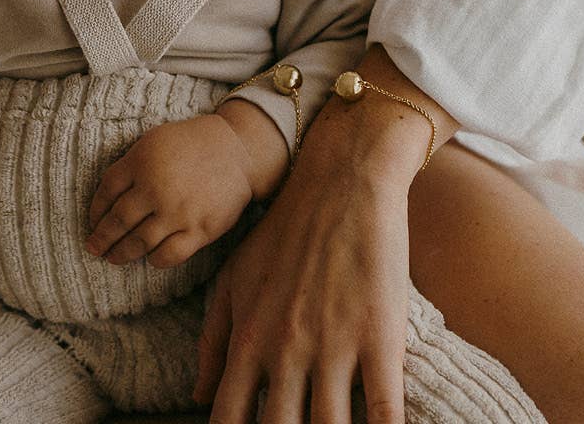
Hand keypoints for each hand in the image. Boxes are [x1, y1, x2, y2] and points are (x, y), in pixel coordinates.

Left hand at [85, 114, 254, 267]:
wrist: (236, 150)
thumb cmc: (190, 144)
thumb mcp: (152, 141)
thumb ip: (129, 166)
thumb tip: (106, 200)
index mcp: (141, 162)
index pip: (106, 192)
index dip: (95, 212)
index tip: (92, 223)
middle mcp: (156, 188)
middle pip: (118, 221)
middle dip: (101, 239)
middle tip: (94, 248)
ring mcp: (178, 212)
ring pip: (139, 243)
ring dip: (122, 253)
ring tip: (113, 258)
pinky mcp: (200, 230)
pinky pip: (169, 255)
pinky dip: (155, 260)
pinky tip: (149, 258)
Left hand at [194, 108, 416, 423]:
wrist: (339, 184)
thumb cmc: (282, 233)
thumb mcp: (233, 279)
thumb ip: (213, 339)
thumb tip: (198, 398)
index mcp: (250, 338)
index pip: (227, 418)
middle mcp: (286, 350)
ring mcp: (335, 347)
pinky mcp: (381, 340)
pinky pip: (385, 412)